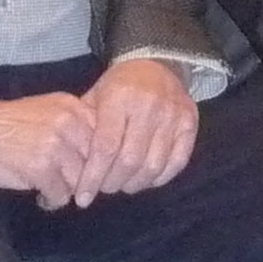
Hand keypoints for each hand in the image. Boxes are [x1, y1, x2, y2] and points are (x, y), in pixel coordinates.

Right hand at [0, 91, 100, 206]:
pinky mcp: (40, 167)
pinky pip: (61, 196)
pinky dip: (51, 201)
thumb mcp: (47, 113)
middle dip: (84, 178)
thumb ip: (75, 127)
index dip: (99, 160)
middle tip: (68, 184)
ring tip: (50, 189)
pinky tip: (39, 195)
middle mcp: (68, 123)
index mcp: (73, 107)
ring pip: (80, 181)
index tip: (89, 172)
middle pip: (96, 163)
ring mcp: (55, 144)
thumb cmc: (7, 125)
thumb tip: (102, 156)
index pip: (106, 138)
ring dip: (67, 191)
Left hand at [74, 56, 197, 200]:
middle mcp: (149, 106)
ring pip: (153, 165)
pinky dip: (160, 178)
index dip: (93, 177)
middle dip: (113, 183)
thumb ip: (85, 129)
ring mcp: (173, 114)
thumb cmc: (119, 86)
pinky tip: (146, 179)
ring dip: (135, 184)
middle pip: (129, 160)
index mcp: (119, 98)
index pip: (105, 147)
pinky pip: (177, 162)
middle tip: (104, 189)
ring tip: (123, 184)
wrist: (158, 63)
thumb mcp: (95, 97)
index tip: (83, 198)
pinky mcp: (190, 123)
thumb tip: (72, 170)